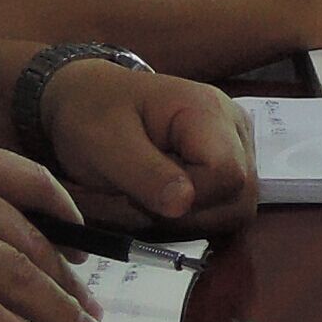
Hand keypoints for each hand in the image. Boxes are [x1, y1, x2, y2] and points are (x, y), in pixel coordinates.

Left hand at [39, 54, 260, 238]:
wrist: (85, 99)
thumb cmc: (92, 112)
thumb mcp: (105, 143)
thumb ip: (145, 173)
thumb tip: (182, 206)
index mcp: (208, 112)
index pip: (227, 175)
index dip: (188, 200)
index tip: (140, 193)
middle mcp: (233, 129)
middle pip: (236, 201)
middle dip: (180, 218)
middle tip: (131, 200)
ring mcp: (234, 150)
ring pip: (227, 215)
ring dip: (176, 223)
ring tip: (134, 199)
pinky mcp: (222, 170)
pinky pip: (215, 213)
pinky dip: (178, 220)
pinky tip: (148, 201)